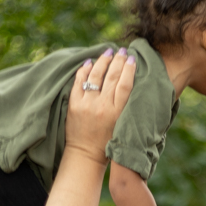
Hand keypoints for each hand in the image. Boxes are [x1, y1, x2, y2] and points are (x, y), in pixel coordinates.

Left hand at [65, 47, 135, 164]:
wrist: (85, 155)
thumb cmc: (107, 143)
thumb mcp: (122, 125)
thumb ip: (125, 106)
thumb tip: (130, 83)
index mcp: (117, 113)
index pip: (125, 85)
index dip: (129, 69)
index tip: (132, 58)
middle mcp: (102, 107)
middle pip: (111, 76)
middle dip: (117, 60)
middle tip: (122, 50)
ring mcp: (86, 104)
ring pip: (95, 76)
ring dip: (102, 61)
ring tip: (108, 51)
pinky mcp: (73, 104)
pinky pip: (79, 82)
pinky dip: (84, 70)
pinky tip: (90, 62)